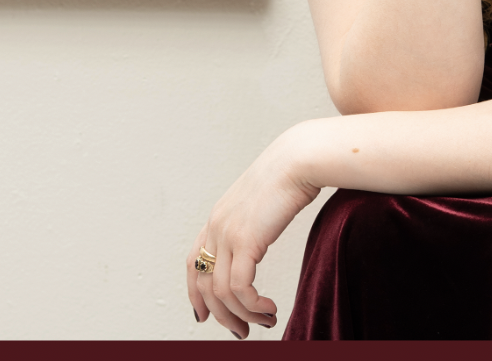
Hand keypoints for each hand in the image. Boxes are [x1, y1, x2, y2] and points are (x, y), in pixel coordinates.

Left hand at [188, 126, 320, 337]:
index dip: (195, 294)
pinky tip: (269, 308)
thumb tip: (258, 239)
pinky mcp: (246, 240)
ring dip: (243, 315)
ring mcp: (228, 233)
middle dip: (222, 316)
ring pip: (223, 293)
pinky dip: (253, 306)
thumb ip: (251, 221)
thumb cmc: (289, 175)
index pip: (193, 263)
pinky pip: (241, 288)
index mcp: (217, 217)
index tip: (204, 316)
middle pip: (205, 285)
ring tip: (265, 322)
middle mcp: (216, 227)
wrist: (298, 159)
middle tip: (241, 332)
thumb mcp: (260, 201)